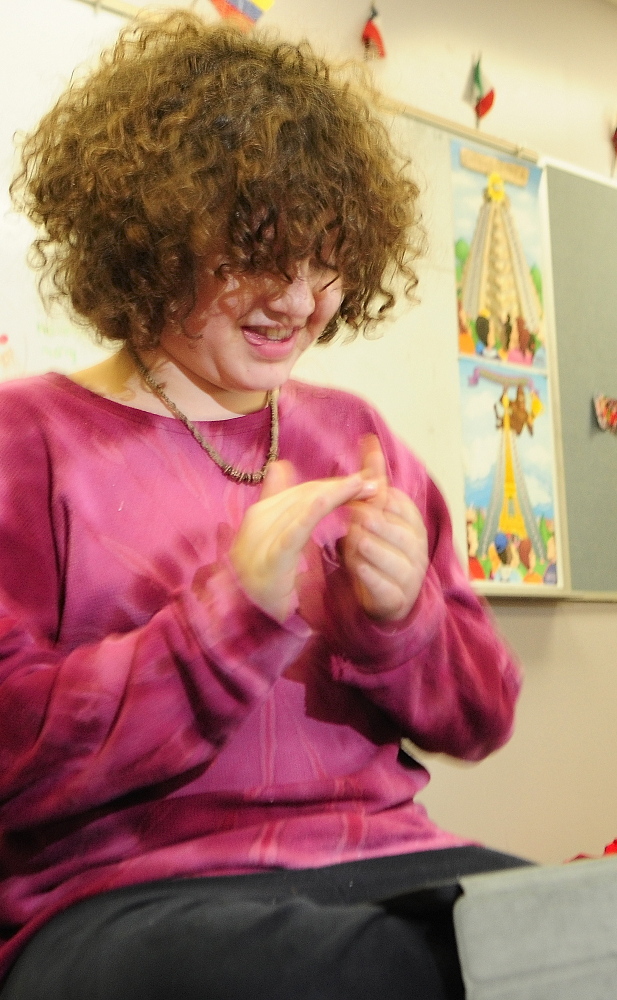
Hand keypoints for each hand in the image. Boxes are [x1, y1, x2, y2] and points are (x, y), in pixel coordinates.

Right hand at [230, 461, 376, 622]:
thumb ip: (279, 504)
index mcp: (259, 513)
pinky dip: (310, 513)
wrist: (247, 618)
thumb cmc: (265, 580)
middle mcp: (257, 520)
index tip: (362, 481)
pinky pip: (292, 532)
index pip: (302, 491)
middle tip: (373, 483)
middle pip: (306, 495)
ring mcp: (261, 539)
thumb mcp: (273, 540)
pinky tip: (326, 501)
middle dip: (341, 487)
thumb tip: (281, 466)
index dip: (333, 484)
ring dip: (338, 494)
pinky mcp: (271, 559)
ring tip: (366, 489)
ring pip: (304, 506)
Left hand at [340, 435, 427, 621]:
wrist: (387, 596)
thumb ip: (373, 478)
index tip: (353, 496)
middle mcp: (416, 546)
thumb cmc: (377, 546)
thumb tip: (369, 438)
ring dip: (368, 547)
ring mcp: (410, 573)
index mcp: (411, 521)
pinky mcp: (398, 597)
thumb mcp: (376, 511)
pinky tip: (355, 567)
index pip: (397, 503)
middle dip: (370, 522)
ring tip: (350, 541)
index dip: (374, 498)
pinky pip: (385, 584)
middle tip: (348, 516)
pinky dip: (369, 575)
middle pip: (393, 528)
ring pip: (390, 556)